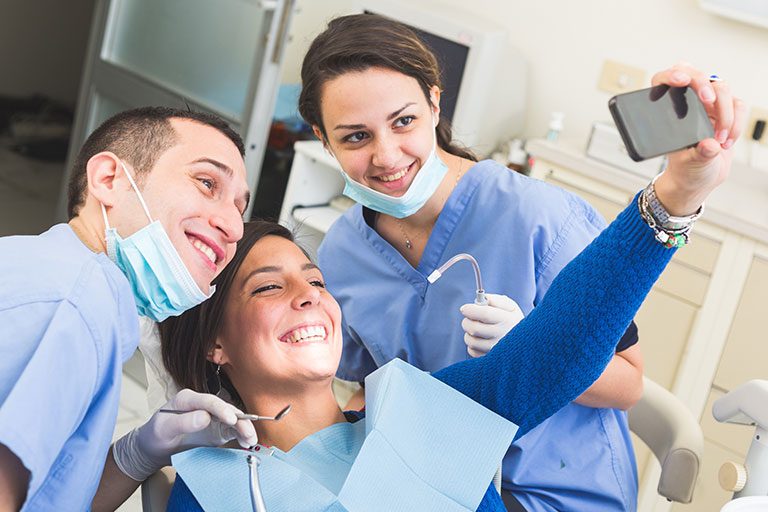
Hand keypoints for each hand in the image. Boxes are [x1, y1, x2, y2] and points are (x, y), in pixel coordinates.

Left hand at [113, 389, 257, 480]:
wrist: (154, 449)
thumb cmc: (155, 436)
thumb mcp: (163, 429)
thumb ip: (183, 422)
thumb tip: (205, 417)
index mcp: (187, 399)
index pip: (209, 401)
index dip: (222, 409)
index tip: (231, 420)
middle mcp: (202, 405)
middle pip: (225, 408)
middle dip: (239, 420)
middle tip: (247, 433)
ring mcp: (211, 417)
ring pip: (233, 418)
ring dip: (244, 428)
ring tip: (250, 440)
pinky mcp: (217, 429)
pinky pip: (232, 430)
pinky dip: (241, 435)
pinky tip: (247, 442)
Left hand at [460, 294, 523, 356]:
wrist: (526, 344)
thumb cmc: (513, 321)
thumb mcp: (510, 307)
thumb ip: (496, 300)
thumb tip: (481, 299)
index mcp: (508, 320)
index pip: (484, 314)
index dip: (470, 310)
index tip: (464, 308)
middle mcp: (502, 336)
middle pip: (474, 328)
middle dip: (467, 321)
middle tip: (470, 319)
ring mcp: (496, 350)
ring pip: (470, 341)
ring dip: (469, 333)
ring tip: (478, 330)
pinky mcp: (490, 359)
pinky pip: (472, 351)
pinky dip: (473, 345)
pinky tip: (481, 341)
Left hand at [651, 63, 745, 214]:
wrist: (700, 178)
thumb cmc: (685, 168)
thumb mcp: (688, 164)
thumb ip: (698, 154)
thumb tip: (708, 145)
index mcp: (666, 110)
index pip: (664, 80)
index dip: (671, 74)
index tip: (680, 81)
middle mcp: (686, 102)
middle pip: (696, 75)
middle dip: (703, 85)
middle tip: (707, 101)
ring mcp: (707, 104)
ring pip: (721, 88)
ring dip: (725, 113)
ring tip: (719, 139)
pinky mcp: (726, 110)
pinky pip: (738, 105)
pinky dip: (736, 122)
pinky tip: (726, 142)